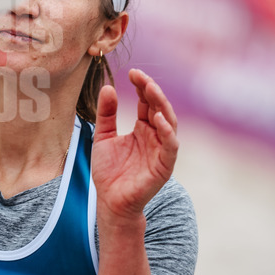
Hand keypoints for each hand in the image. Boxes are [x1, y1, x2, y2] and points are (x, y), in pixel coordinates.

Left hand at [91, 69, 178, 219]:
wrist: (110, 201)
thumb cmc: (108, 171)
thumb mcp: (103, 137)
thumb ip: (106, 114)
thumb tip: (108, 87)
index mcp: (143, 129)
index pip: (147, 102)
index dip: (142, 86)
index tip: (132, 72)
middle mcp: (155, 136)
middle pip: (160, 108)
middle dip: (152, 91)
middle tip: (141, 77)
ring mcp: (162, 150)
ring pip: (169, 123)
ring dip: (161, 106)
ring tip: (151, 90)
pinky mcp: (164, 166)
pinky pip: (171, 146)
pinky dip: (167, 132)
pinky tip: (157, 119)